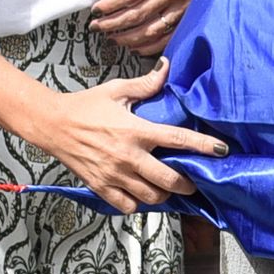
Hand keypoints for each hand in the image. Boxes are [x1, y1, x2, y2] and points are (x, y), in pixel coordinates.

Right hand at [30, 57, 226, 213]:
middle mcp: (128, 156)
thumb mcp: (117, 90)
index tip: (222, 150)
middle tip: (194, 180)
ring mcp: (113, 174)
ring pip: (150, 196)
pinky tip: (141, 194)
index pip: (178, 139)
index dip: (203, 146)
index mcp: (136, 130)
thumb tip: (167, 67)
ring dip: (164, 194)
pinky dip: (138, 203)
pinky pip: (126, 206)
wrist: (51, 124)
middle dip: (187, 183)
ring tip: (168, 186)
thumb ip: (146, 84)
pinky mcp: (99, 187)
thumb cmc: (86, 105)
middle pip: (168, 179)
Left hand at [90, 0, 213, 54]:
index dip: (110, 4)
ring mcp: (181, 8)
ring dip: (127, 37)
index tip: (97, 10)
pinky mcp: (187, 20)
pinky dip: (149, 46)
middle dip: (112, 23)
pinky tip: (135, 47)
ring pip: (150, 30)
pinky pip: (166, 38)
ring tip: (112, 38)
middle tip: (97, 27)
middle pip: (137, 14)